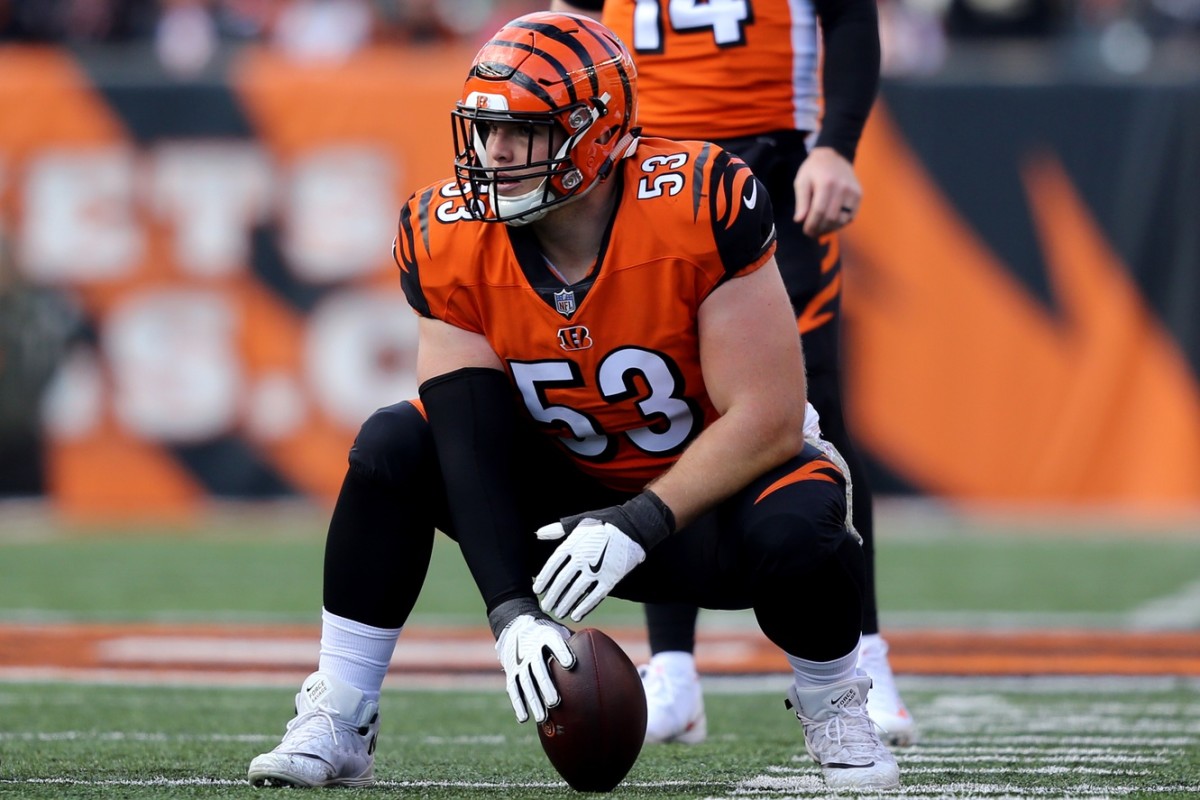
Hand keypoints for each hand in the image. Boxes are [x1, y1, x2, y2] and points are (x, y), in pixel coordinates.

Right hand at [494, 613, 575, 722]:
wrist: (516, 628)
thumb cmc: (548, 635)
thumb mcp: (560, 631)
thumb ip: (577, 642)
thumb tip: (603, 654)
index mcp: (546, 637)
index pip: (554, 642)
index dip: (562, 652)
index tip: (571, 664)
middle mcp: (531, 650)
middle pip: (538, 668)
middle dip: (546, 685)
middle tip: (556, 702)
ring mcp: (520, 663)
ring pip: (526, 683)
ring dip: (533, 700)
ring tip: (542, 717)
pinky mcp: (512, 674)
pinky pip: (514, 690)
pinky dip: (518, 704)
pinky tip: (524, 718)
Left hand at [533, 491, 673, 621]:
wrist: (633, 527)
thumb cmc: (604, 523)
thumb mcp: (580, 522)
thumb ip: (558, 529)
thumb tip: (538, 533)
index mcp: (573, 544)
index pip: (553, 564)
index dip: (544, 578)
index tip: (537, 589)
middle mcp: (582, 558)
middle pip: (562, 581)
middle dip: (552, 595)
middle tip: (546, 606)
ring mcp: (596, 570)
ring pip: (576, 591)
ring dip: (565, 604)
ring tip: (558, 612)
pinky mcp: (610, 578)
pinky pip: (594, 596)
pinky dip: (584, 607)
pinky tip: (576, 615)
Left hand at [792, 146, 862, 237]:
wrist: (833, 156)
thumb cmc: (813, 170)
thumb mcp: (802, 181)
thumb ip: (801, 201)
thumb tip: (799, 220)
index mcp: (826, 183)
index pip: (819, 211)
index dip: (812, 224)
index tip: (806, 231)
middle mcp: (843, 187)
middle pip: (831, 217)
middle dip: (820, 229)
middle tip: (812, 233)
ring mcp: (853, 191)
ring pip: (842, 219)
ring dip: (830, 229)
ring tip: (820, 230)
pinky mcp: (859, 195)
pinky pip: (851, 216)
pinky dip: (840, 223)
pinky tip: (830, 224)